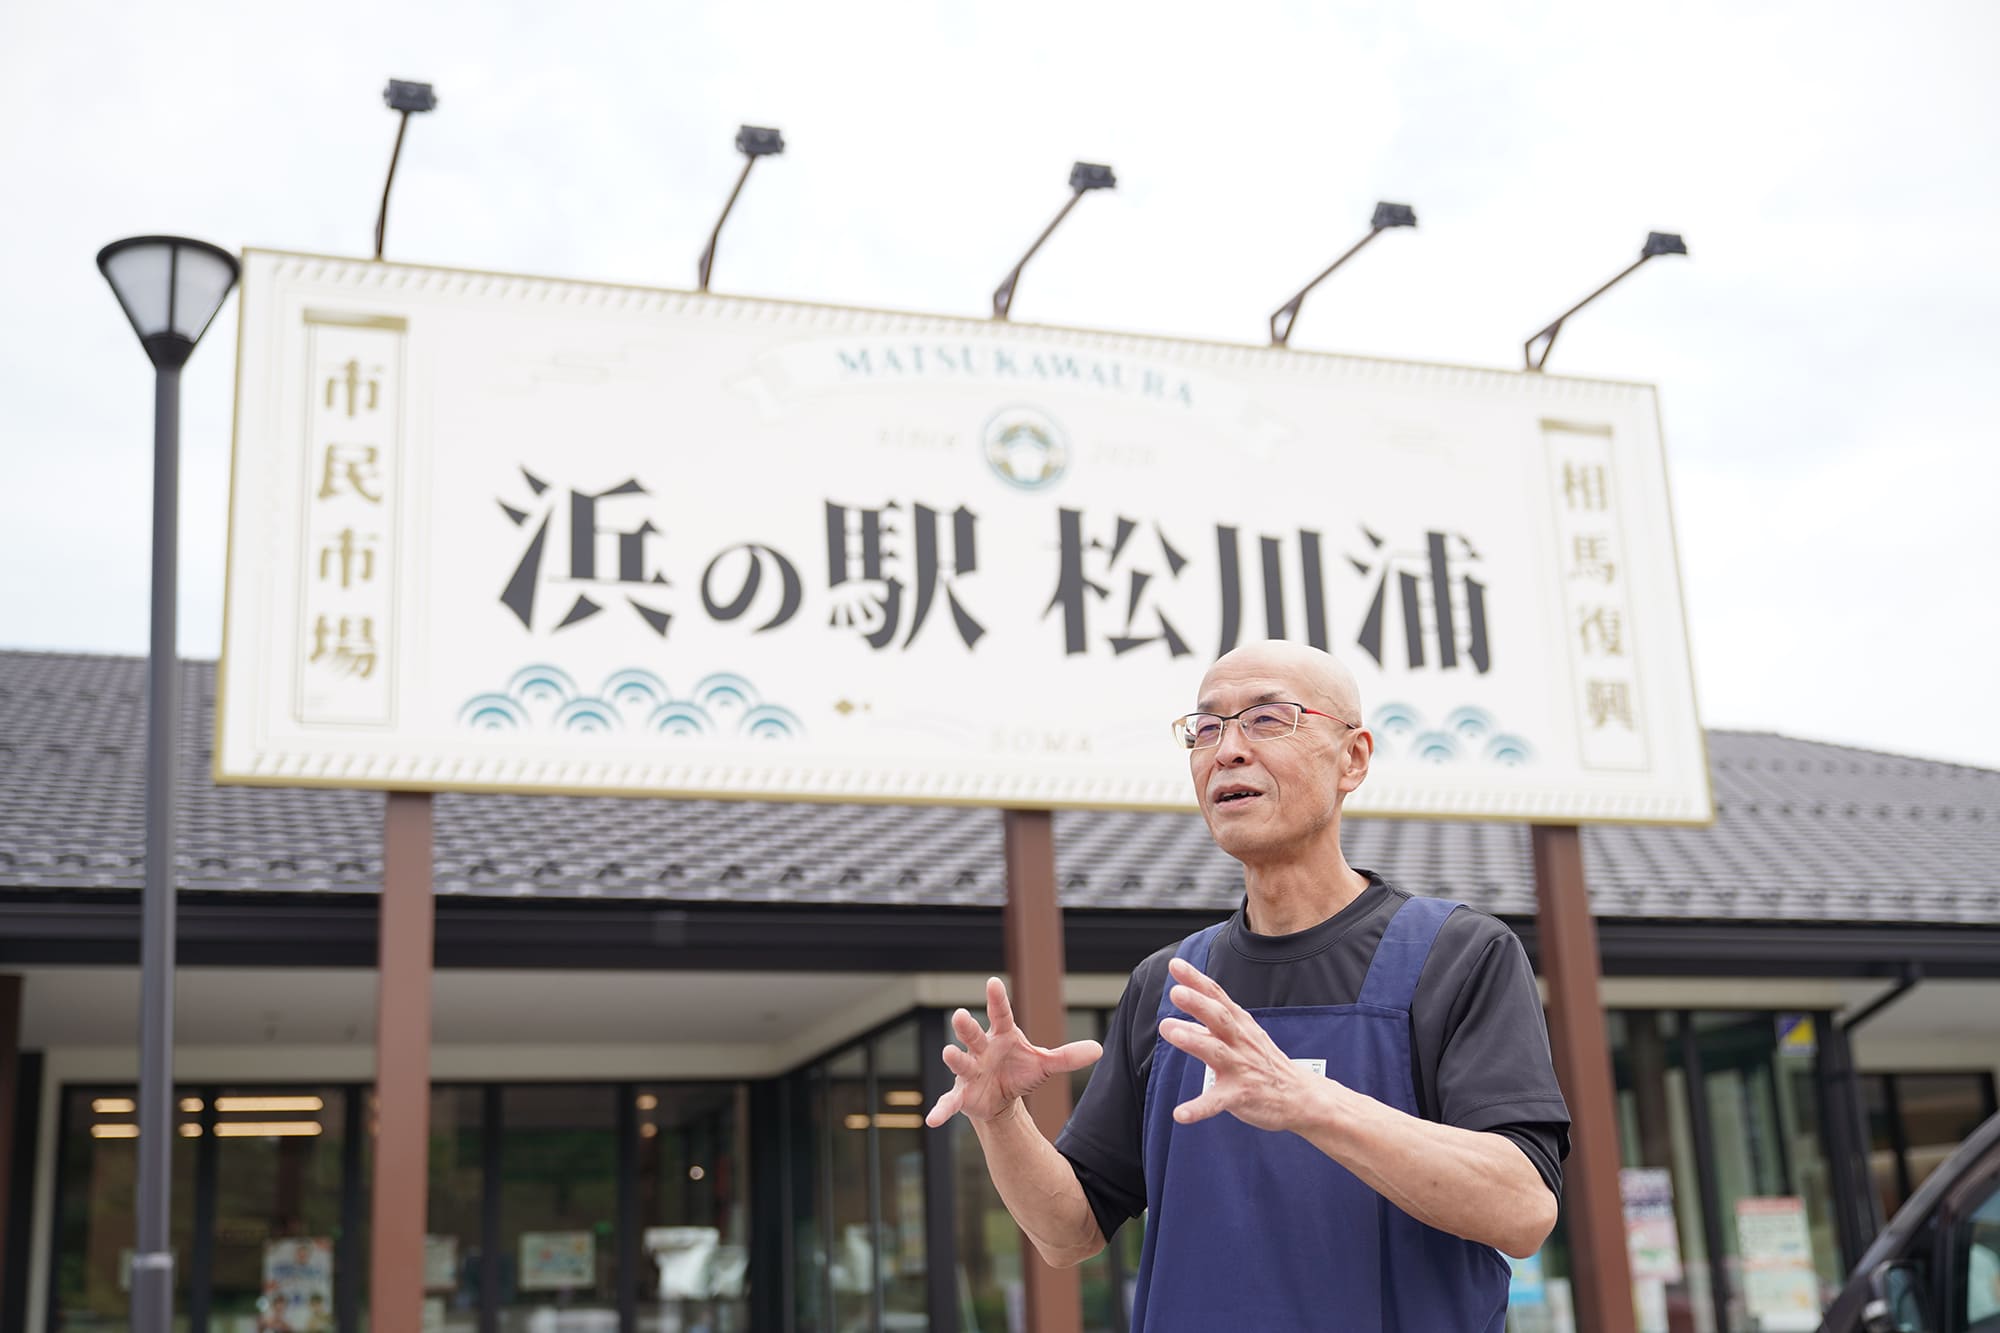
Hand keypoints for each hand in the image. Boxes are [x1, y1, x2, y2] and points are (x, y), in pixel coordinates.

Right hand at [925, 977, 1102, 1127]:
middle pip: (973, 1034)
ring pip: (959, 1061)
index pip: (1000, 1014)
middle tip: (960, 1015)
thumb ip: (1067, 1057)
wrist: (1000, 1096)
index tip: (993, 982)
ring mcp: (969, 1070)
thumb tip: (1099, 1049)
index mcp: (1002, 1036)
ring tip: (948, 1052)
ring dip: (954, 1057)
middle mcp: (981, 1049)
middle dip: (966, 1026)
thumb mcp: (1044, 1064)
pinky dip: (941, 1110)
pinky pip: (949, 1102)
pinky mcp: (962, 1094)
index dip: (997, 999)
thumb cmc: (1018, 1070)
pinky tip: (932, 1120)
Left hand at [1158, 956, 1324, 1130]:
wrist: (1301, 1096)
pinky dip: (1198, 1108)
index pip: (1217, 997)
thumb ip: (1212, 1028)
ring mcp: (1242, 1068)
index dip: (1196, 980)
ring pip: (1216, 1052)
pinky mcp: (1242, 1095)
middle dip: (1198, 1004)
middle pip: (1219, 1018)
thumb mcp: (1243, 1037)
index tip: (1175, 964)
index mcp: (1240, 1025)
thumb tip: (1180, 1019)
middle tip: (1176, 992)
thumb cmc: (1266, 1063)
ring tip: (1169, 1030)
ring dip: (1193, 1040)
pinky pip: (1217, 1102)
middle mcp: (1241, 1042)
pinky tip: (1180, 1114)